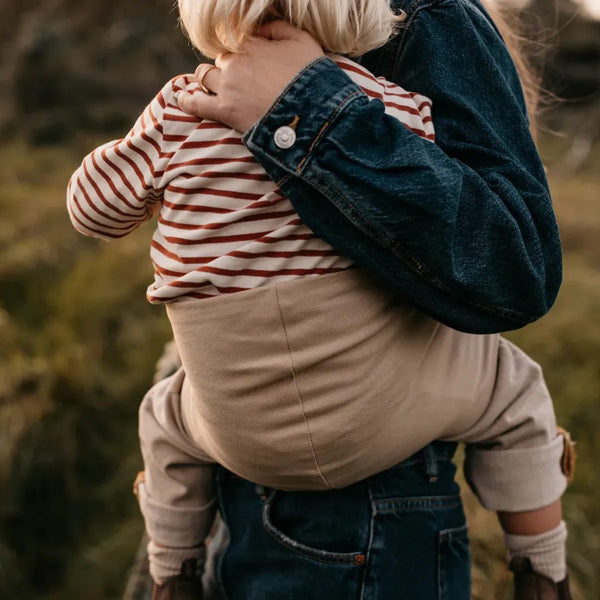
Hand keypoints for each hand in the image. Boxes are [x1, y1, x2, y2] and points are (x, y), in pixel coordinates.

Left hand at [177, 20, 323, 132]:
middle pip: (222, 59)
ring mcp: (228, 86)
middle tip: (241, 82)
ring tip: (215, 89)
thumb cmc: (311, 78)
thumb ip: (279, 27)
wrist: (310, 112)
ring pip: (206, 77)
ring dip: (210, 81)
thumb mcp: (304, 41)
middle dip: (229, 68)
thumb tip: (260, 28)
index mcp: (252, 43)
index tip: (251, 63)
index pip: (237, 41)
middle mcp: (236, 61)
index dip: (244, 52)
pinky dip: (187, 101)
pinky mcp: (224, 110)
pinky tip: (183, 100)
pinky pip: (196, 103)